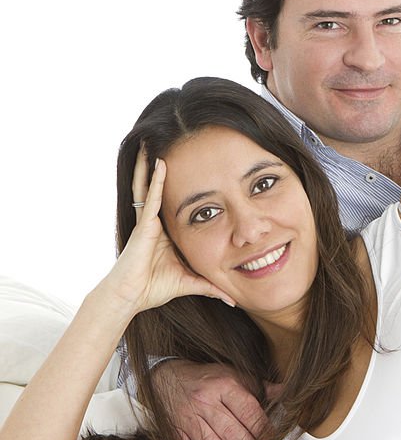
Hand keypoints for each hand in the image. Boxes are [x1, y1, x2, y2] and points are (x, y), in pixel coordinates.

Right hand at [98, 148, 235, 313]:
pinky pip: (151, 197)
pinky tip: (159, 162)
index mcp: (165, 232)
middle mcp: (155, 222)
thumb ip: (211, 287)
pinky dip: (155, 180)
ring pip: (150, 186)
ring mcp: (147, 221)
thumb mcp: (190, 282)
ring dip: (152, 164)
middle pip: (158, 188)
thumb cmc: (153, 289)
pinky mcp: (143, 225)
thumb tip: (233, 300)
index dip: (179, 184)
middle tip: (165, 142)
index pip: (173, 202)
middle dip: (160, 167)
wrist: (130, 297)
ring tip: (154, 140)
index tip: (190, 166)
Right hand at [152, 360, 272, 439]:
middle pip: (231, 431)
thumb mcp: (235, 375)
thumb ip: (260, 387)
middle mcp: (206, 401)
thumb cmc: (209, 378)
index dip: (263, 431)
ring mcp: (187, 416)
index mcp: (225, 386)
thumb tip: (288, 392)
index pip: (248, 412)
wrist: (167, 376)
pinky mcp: (173, 428)